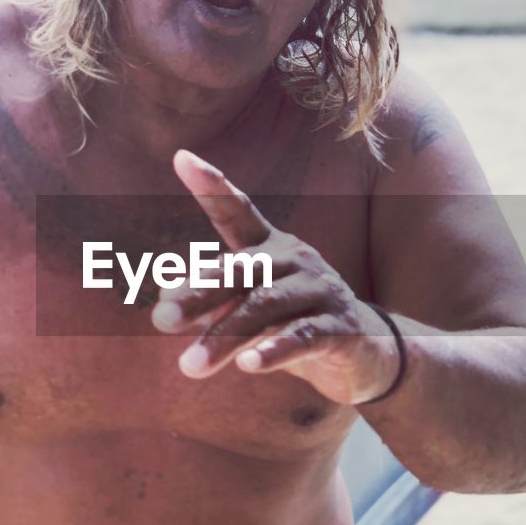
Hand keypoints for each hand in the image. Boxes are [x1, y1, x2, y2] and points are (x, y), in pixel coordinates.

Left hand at [150, 150, 401, 404]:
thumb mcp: (249, 309)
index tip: (182, 158)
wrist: (365, 354)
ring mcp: (322, 290)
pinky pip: (304, 337)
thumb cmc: (293, 323)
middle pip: (241, 270)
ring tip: (190, 366)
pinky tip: (247, 365)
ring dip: (225, 337)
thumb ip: (211, 299)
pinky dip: (274, 352)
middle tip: (160, 318)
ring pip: (266, 308)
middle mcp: (296, 259)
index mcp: (270, 248)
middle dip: (199, 294)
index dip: (213, 186)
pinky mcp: (342, 327)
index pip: (239, 211)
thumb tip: (165, 292)